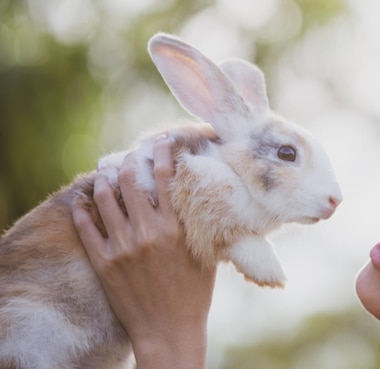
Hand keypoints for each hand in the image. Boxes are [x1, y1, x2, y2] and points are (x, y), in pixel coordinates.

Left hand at [72, 134, 216, 368]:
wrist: (169, 331)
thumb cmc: (194, 295)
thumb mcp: (204, 255)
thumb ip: (198, 225)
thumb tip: (195, 199)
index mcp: (175, 227)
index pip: (166, 177)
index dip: (162, 153)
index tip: (161, 142)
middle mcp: (147, 231)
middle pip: (132, 181)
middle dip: (130, 161)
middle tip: (129, 155)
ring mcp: (123, 246)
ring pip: (106, 198)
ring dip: (104, 179)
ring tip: (105, 172)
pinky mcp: (104, 263)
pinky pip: (86, 228)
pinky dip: (82, 209)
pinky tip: (82, 200)